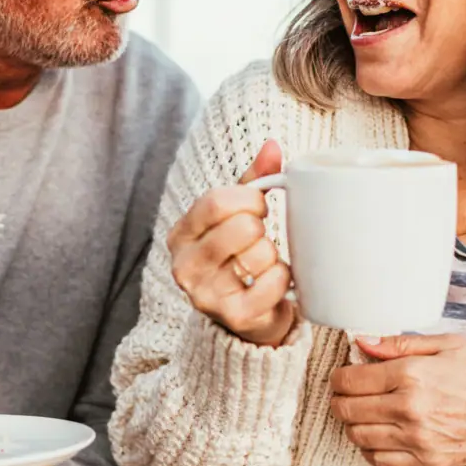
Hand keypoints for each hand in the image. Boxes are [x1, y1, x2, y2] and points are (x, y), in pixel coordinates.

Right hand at [168, 139, 296, 346]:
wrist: (246, 319)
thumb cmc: (239, 258)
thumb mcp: (237, 217)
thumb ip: (252, 181)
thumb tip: (273, 146)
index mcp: (181, 234)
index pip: (216, 202)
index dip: (249, 200)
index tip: (260, 207)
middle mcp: (185, 265)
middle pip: (241, 227)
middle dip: (262, 229)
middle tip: (261, 239)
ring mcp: (206, 294)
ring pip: (261, 254)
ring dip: (274, 256)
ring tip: (264, 265)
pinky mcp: (232, 316)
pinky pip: (274, 282)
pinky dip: (283, 279)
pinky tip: (273, 284)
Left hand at [329, 334, 465, 465]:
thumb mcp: (444, 344)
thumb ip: (398, 343)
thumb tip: (361, 341)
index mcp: (411, 375)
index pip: (351, 381)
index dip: (338, 378)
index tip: (341, 376)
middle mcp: (410, 409)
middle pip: (348, 410)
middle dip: (339, 400)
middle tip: (343, 394)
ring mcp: (417, 439)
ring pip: (359, 437)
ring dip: (352, 425)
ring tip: (360, 413)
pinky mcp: (427, 461)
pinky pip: (381, 461)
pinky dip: (370, 449)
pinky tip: (377, 435)